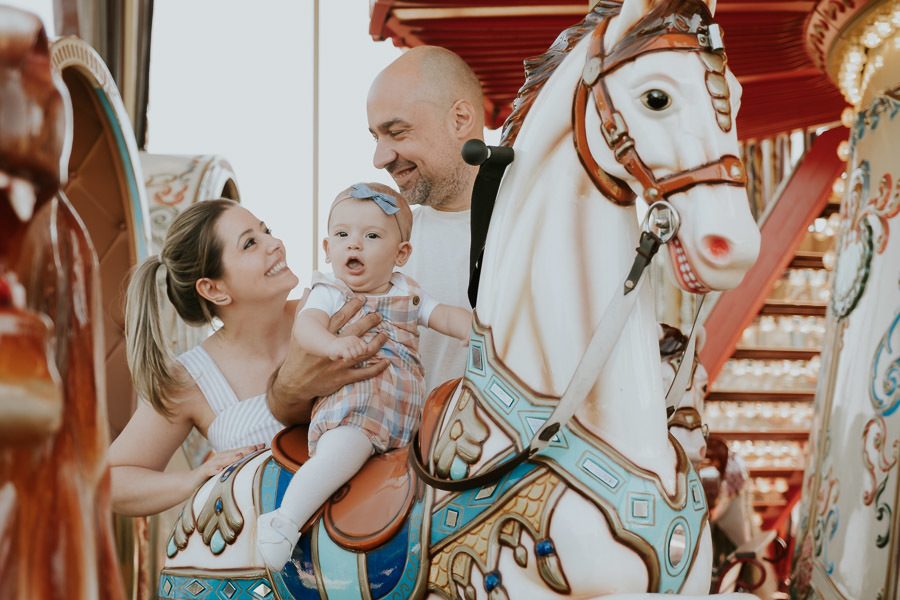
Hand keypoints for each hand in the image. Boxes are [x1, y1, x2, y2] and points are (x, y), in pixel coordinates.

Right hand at [190, 443, 264, 487]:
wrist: (190, 483)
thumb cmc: (212, 478)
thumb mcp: (227, 473)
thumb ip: (238, 469)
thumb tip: (256, 470)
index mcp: (227, 458)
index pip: (241, 451)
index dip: (252, 448)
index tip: (264, 445)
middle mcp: (219, 459)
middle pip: (234, 453)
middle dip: (245, 450)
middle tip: (256, 447)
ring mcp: (210, 465)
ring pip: (222, 460)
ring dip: (231, 458)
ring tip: (240, 456)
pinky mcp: (202, 473)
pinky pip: (208, 471)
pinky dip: (213, 470)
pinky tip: (218, 470)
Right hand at [268, 296, 389, 424]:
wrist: (294, 382)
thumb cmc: (298, 354)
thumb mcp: (296, 330)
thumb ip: (303, 308)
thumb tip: (309, 288)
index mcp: (321, 335)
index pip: (340, 317)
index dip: (352, 306)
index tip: (363, 299)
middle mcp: (331, 348)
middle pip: (355, 331)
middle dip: (369, 322)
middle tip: (378, 315)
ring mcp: (338, 364)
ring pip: (363, 352)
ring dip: (377, 342)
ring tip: (385, 334)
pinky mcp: (342, 377)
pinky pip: (364, 373)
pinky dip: (377, 368)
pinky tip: (387, 362)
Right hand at [328, 335, 367, 360]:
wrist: (327, 346)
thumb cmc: (341, 349)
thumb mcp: (352, 347)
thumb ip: (362, 348)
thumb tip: (370, 349)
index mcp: (355, 339)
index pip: (365, 348)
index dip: (361, 354)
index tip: (354, 353)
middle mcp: (352, 340)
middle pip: (361, 352)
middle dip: (356, 356)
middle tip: (349, 354)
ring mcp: (347, 344)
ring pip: (355, 355)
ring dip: (350, 358)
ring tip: (345, 355)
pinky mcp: (341, 349)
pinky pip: (348, 357)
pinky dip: (346, 359)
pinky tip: (342, 358)